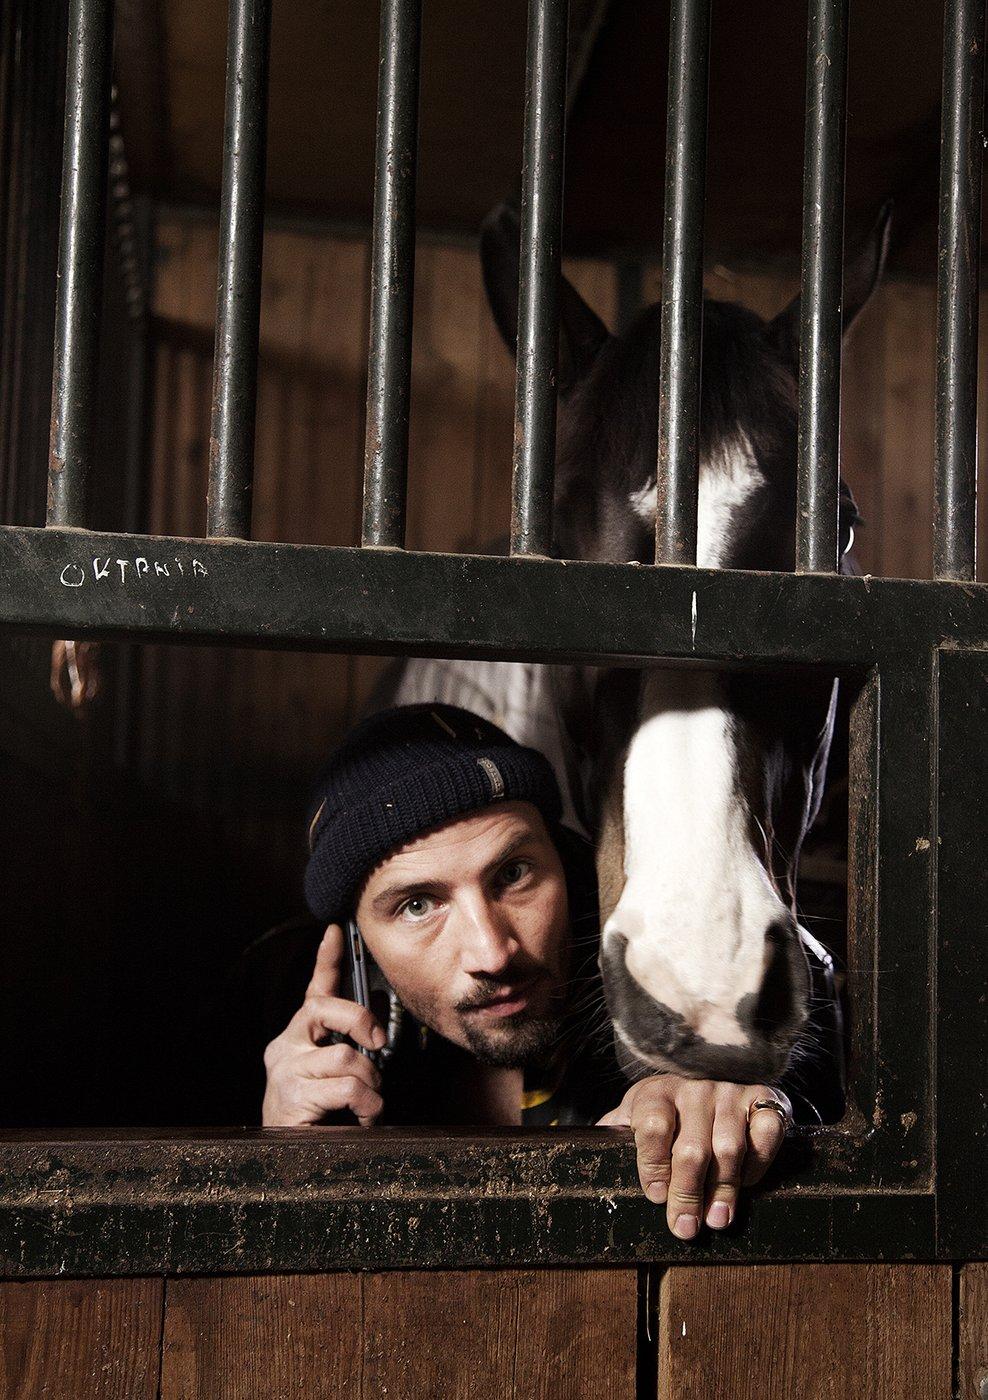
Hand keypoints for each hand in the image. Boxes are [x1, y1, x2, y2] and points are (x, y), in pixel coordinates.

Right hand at [262, 924, 386, 1126]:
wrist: (289, 1166)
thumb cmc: (322, 1118)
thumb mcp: (341, 1075)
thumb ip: (354, 1046)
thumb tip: (379, 1015)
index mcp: (299, 1040)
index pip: (313, 992)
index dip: (326, 960)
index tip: (335, 931)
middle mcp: (284, 1049)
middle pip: (325, 1010)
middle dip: (360, 1020)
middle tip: (378, 1042)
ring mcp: (284, 1072)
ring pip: (345, 1057)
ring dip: (370, 1082)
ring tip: (369, 1103)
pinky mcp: (291, 1098)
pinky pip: (347, 1087)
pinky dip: (368, 1104)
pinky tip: (363, 1118)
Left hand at [597, 1075, 790, 1239]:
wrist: (711, 1062)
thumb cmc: (666, 1104)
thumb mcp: (634, 1110)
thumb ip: (614, 1130)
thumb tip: (576, 1149)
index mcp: (656, 1092)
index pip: (652, 1127)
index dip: (653, 1165)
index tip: (655, 1196)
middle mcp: (694, 1088)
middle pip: (691, 1148)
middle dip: (687, 1194)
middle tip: (684, 1227)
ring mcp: (730, 1091)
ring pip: (728, 1147)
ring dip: (723, 1190)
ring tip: (717, 1220)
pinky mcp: (765, 1098)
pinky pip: (766, 1132)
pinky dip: (759, 1162)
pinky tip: (747, 1182)